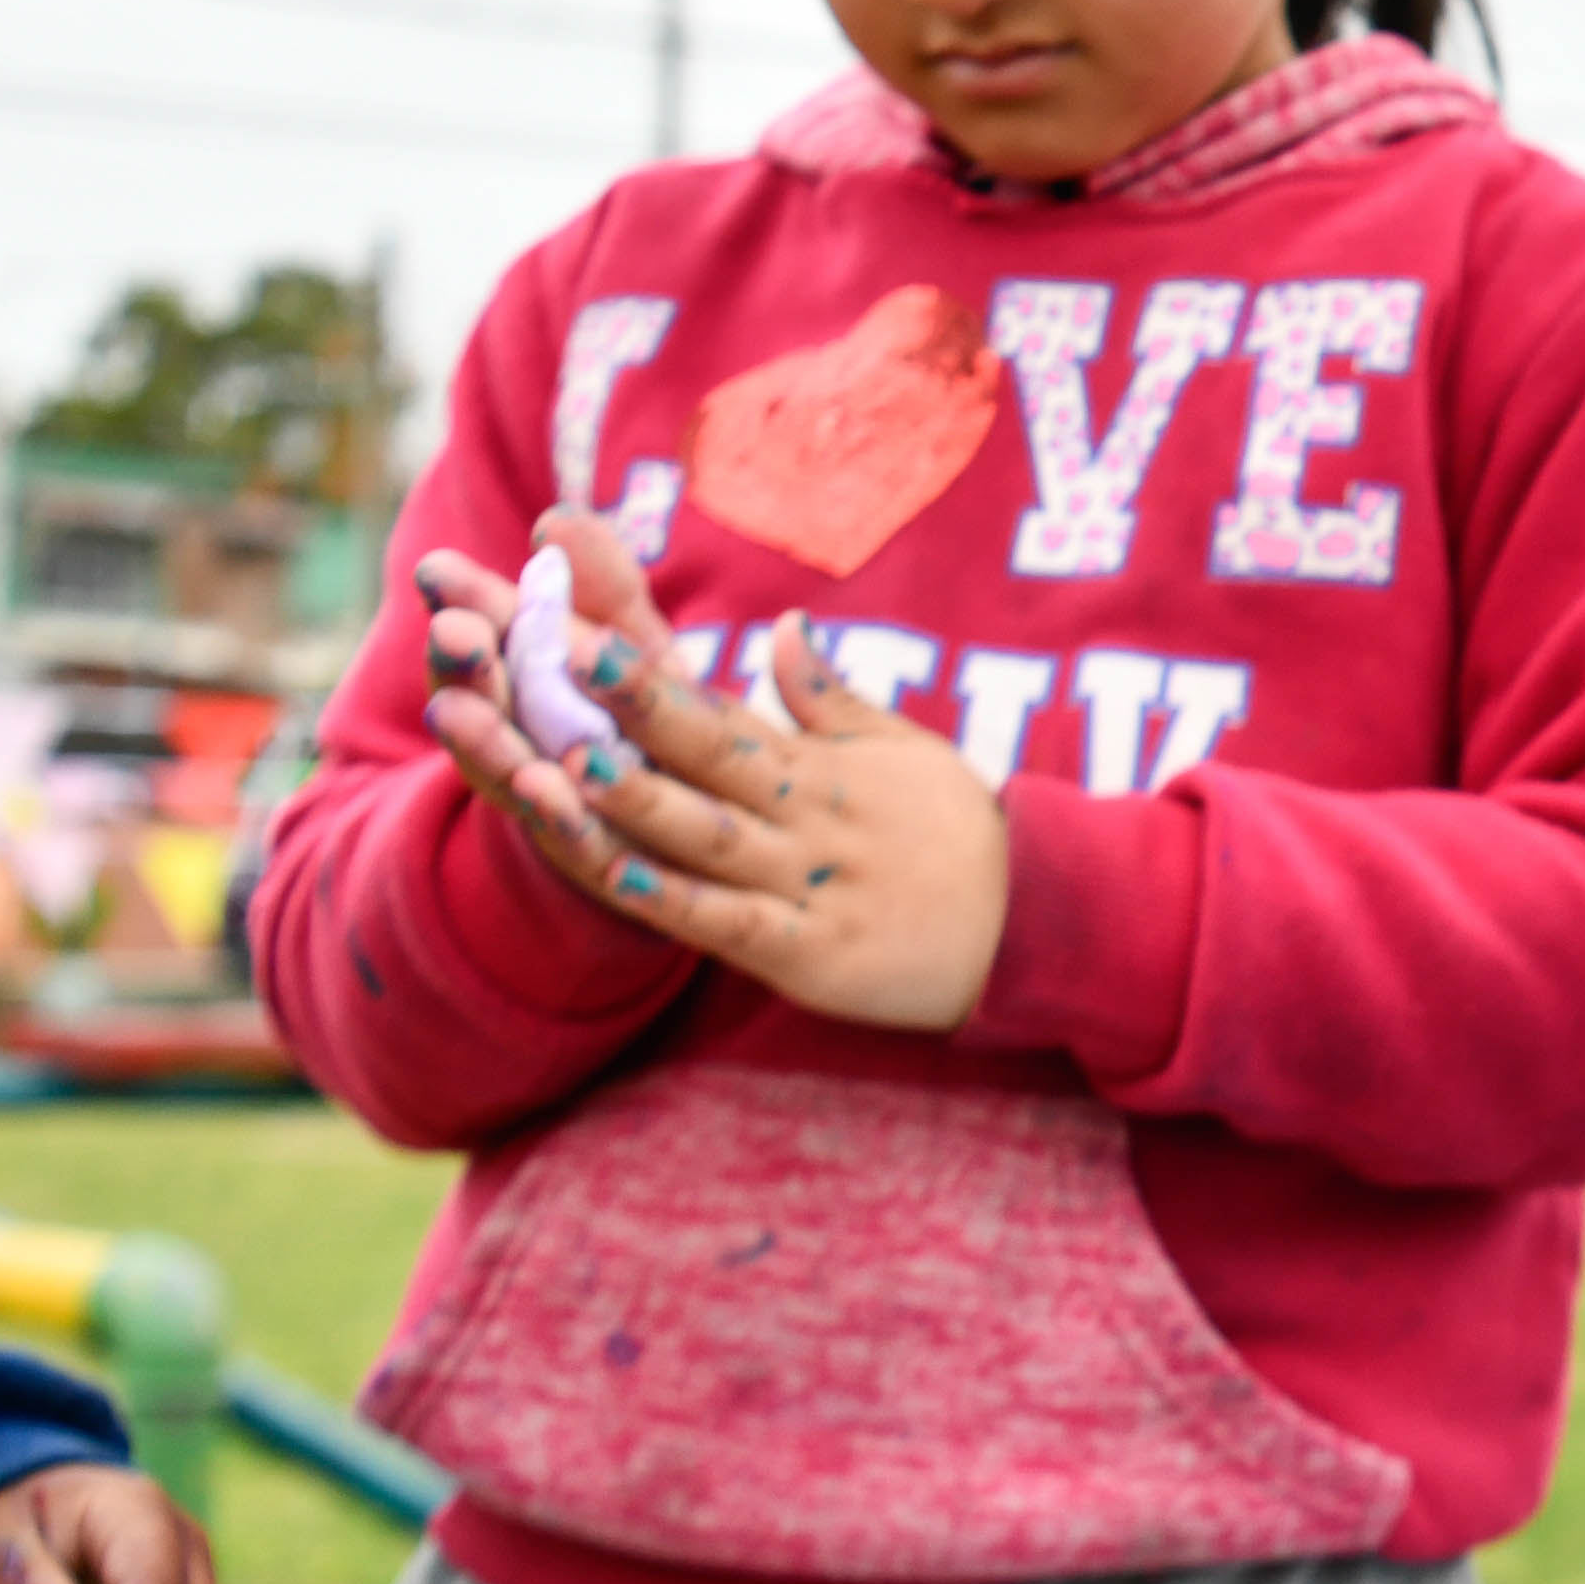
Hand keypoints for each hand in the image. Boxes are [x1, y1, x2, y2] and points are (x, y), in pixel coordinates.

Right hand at [411, 506, 687, 868]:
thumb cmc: (637, 709)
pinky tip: (541, 788)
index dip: (462, 602)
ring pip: (498, 765)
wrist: (664, 822)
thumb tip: (559, 521)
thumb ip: (602, 587)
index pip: (482, 631)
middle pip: (476, 696)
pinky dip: (547, 811)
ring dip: (480, 738)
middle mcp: (510, 732)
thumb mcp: (630, 642)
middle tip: (454, 632)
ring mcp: (533, 794)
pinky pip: (558, 834)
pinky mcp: (576, 849)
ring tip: (460, 710)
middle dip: (462, 664)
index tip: (441, 572)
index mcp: (520, 672)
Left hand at [421, 512, 1011, 1032]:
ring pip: (701, 837)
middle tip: (548, 657)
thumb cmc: (962, 836)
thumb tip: (783, 628)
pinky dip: (671, 902)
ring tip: (558, 760)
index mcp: (816, 768)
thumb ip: (831, 698)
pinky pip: (728, 924)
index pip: (715, 711)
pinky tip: (615, 876)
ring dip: (630, 798)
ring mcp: (803, 887)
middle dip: (624, 708)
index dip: (644, 675)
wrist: (1036, 930)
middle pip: (702, 757)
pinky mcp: (808, 956)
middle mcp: (803, 819)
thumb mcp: (905, 754)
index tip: (578, 626)